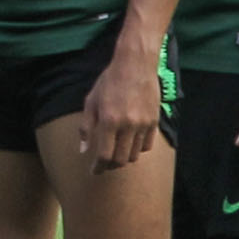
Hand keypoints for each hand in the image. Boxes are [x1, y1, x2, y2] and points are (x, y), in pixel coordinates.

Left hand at [79, 35, 167, 171]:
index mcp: (109, 121)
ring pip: (135, 155)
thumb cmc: (109, 82)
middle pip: (121, 159)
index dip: (99, 167)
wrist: (135, 66)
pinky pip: (147, 146)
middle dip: (111, 166)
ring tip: (115, 154)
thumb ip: (86, 127)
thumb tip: (83, 150)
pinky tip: (129, 144)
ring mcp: (144, 125)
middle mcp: (128, 125)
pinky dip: (137, 149)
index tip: (94, 171)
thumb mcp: (91, 101)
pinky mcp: (154, 122)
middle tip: (103, 165)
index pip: (105, 155)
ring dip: (124, 158)